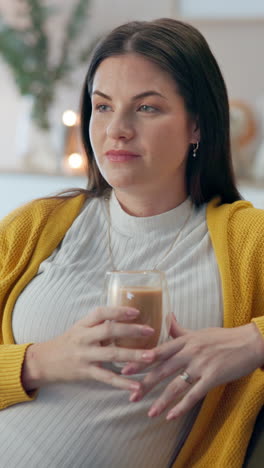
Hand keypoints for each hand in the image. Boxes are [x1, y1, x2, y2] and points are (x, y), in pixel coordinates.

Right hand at [22, 306, 154, 391]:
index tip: (137, 312)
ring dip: (133, 355)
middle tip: (150, 331)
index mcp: (83, 325)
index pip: (100, 313)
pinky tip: (136, 386)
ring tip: (151, 356)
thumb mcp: (79, 329)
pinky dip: (122, 383)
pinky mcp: (86, 372)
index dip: (118, 311)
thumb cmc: (68, 343)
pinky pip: (106, 378)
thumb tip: (126, 318)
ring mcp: (84, 356)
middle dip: (131, 331)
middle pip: (108, 331)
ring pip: (111, 354)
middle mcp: (84, 338)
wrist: (44, 362)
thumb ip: (99, 325)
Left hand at [121, 316, 263, 419]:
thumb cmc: (223, 337)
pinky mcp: (213, 377)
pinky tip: (171, 416)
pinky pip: (194, 394)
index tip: (124, 369)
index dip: (141, 361)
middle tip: (130, 394)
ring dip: (161, 400)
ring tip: (149, 412)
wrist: (248, 342)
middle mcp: (190, 352)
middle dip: (145, 383)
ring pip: (176, 385)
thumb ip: (179, 329)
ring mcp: (201, 365)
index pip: (158, 351)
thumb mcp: (199, 331)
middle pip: (162, 369)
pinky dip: (182, 407)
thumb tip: (168, 315)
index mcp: (185, 340)